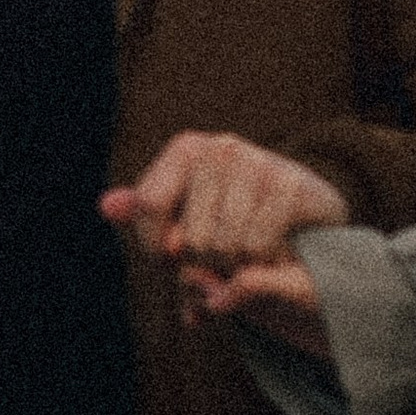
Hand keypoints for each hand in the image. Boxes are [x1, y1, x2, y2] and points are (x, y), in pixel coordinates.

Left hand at [101, 132, 347, 347]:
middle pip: (190, 237)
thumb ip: (144, 212)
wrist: (308, 218)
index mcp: (187, 148)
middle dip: (203, 264)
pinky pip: (257, 247)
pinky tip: (273, 250)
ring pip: (224, 246)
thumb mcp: (185, 215)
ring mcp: (259, 163)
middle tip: (222, 257)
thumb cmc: (234, 219)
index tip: (171, 258)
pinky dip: (261, 263)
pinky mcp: (292, 186)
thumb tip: (107, 206)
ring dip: (234, 267)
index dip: (155, 246)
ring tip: (246, 254)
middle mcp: (222, 147)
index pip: (147, 205)